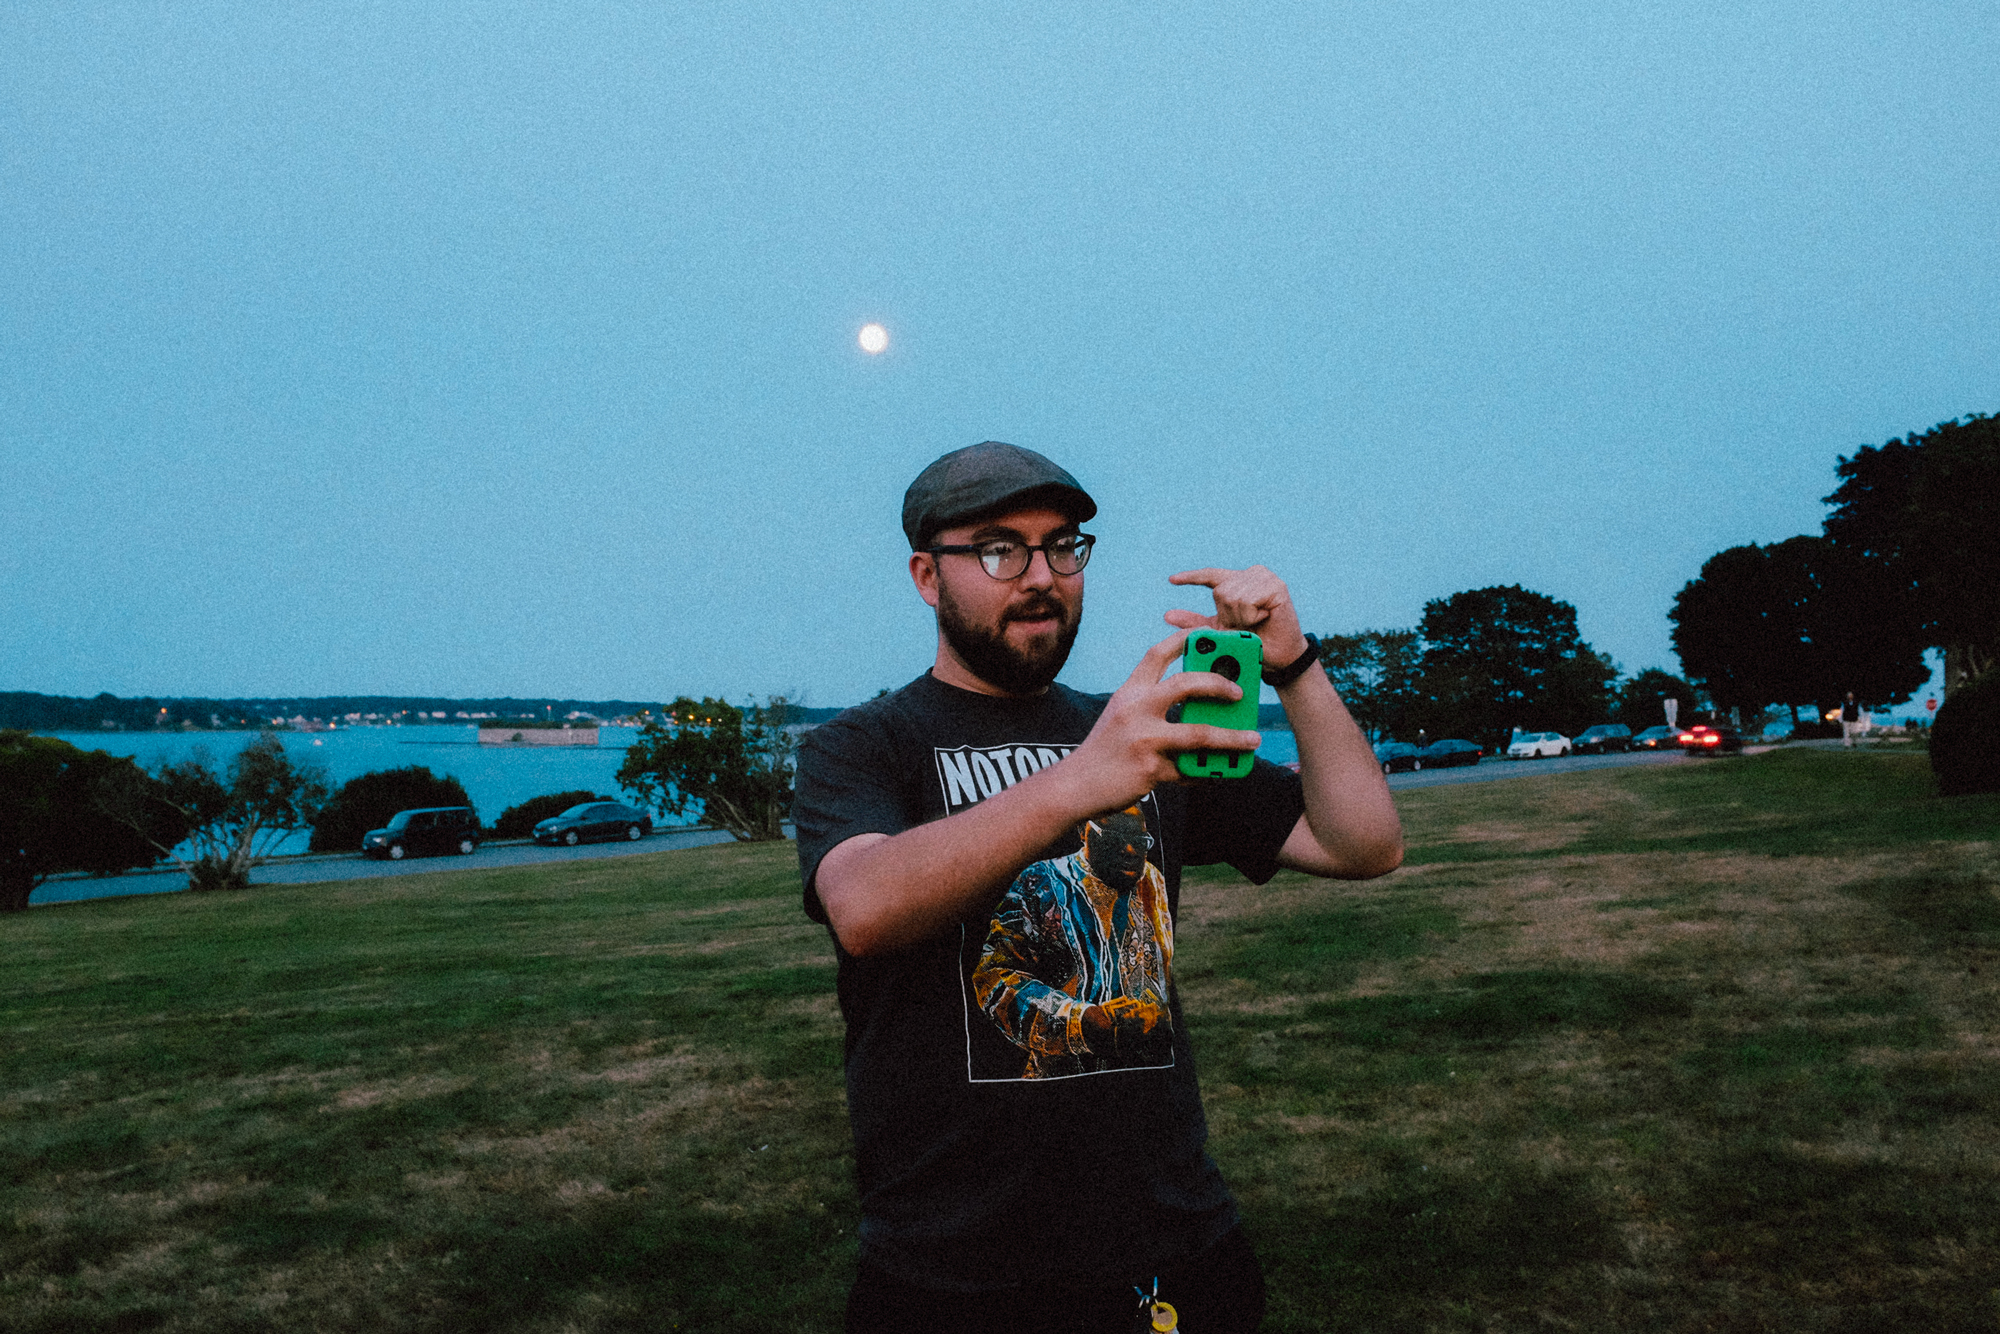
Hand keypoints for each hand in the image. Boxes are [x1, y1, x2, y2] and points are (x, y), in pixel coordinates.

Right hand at [1050, 630, 1260, 813]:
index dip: (1185, 639)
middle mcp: (1135, 710)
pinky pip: (1190, 770)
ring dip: (1232, 737)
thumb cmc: (1104, 749)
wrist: (1075, 785)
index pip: (1158, 654)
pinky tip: (1223, 772)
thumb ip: (1151, 704)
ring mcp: (1143, 740)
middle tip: (1240, 693)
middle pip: (1186, 685)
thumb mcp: (1121, 715)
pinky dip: (1209, 772)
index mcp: (1129, 692)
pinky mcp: (1150, 770)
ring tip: (1253, 739)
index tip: (1209, 633)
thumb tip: (1199, 705)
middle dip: (1219, 685)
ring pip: (1199, 734)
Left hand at [1166, 565, 1308, 665]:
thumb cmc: (1253, 644)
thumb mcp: (1219, 633)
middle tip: (1245, 624)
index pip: (1210, 575)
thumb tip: (1167, 616)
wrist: (1278, 658)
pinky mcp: (1276, 586)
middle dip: (1228, 616)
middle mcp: (1251, 575)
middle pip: (1220, 591)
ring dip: (1240, 618)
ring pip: (1232, 596)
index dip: (1191, 578)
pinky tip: (1265, 617)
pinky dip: (1251, 616)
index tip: (1171, 580)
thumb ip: (1196, 623)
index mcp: (1237, 582)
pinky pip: (1247, 600)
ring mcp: (1264, 578)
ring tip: (1256, 621)